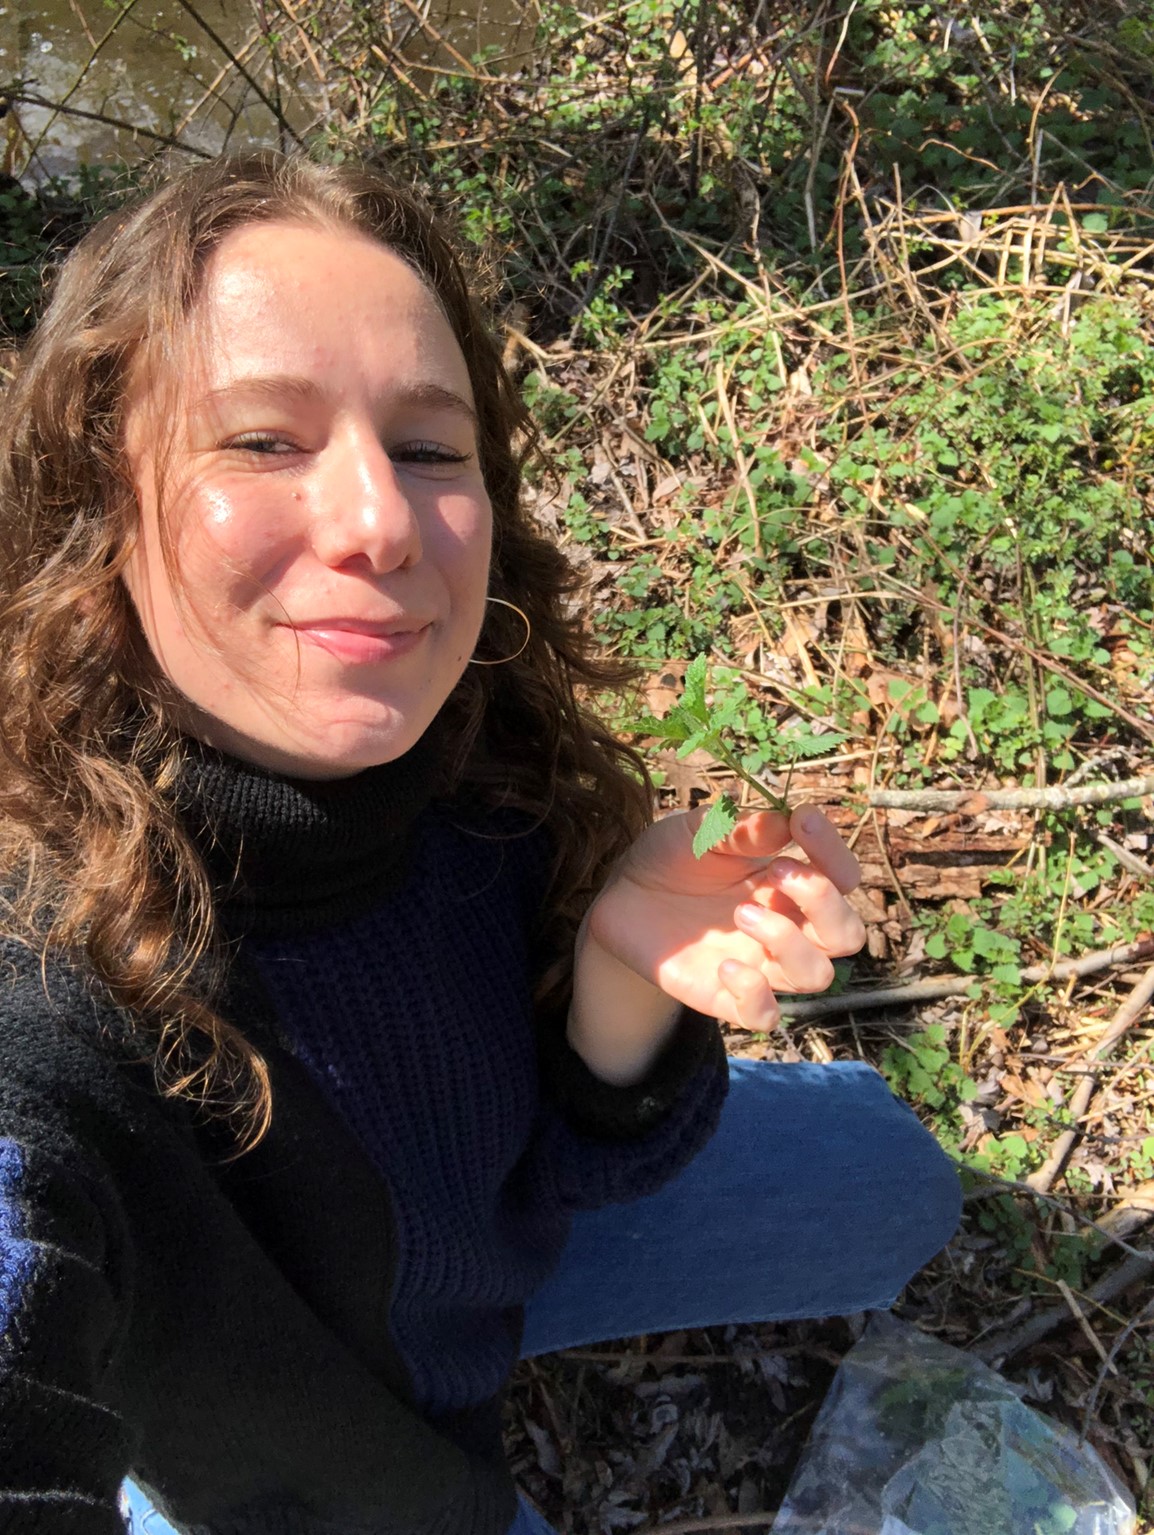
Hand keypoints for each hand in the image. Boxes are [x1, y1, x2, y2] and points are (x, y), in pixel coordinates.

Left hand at [577, 805, 864, 1045]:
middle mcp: (786, 926)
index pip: (842, 877)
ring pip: (817, 975)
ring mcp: (759, 964)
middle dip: (824, 902)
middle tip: (777, 872)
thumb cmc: (672, 856)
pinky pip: (766, 1016)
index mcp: (789, 882)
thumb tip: (784, 821)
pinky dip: (756, 995)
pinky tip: (725, 966)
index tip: (803, 819)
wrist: (621, 896)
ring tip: (741, 912)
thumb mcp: (697, 831)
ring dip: (789, 941)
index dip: (833, 851)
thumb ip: (738, 829)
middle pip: (848, 935)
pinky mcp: (726, 997)